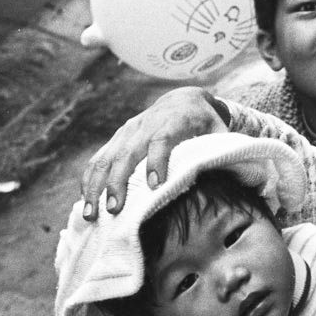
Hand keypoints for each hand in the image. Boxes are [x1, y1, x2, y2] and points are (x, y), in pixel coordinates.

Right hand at [79, 86, 228, 219]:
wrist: (184, 100)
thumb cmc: (205, 123)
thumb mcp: (218, 132)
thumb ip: (220, 151)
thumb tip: (229, 175)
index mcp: (173, 121)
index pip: (162, 139)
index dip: (158, 160)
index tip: (157, 185)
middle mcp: (144, 125)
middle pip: (127, 152)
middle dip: (117, 182)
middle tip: (114, 210)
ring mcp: (126, 132)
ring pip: (104, 158)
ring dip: (95, 187)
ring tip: (91, 215)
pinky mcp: (116, 140)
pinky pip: (97, 160)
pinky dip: (89, 182)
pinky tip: (86, 204)